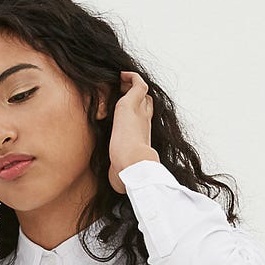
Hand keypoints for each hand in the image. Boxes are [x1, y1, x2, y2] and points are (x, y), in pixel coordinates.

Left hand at [106, 70, 158, 193]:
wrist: (133, 165)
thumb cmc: (129, 172)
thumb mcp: (123, 171)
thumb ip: (119, 175)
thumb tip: (117, 190)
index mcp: (143, 136)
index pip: (146, 119)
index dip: (141, 112)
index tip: (130, 109)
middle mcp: (145, 122)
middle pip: (147, 102)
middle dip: (138, 96)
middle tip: (125, 90)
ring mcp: (140, 112)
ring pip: (142, 92)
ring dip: (133, 85)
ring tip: (121, 80)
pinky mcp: (130, 104)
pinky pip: (137, 83)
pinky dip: (132, 77)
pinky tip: (122, 75)